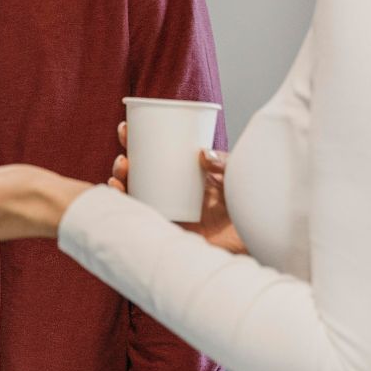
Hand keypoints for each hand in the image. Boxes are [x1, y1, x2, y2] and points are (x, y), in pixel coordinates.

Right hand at [111, 123, 243, 254]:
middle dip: (122, 164)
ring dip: (119, 181)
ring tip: (122, 170)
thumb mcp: (234, 178)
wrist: (251, 243)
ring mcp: (165, 212)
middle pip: (137, 176)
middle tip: (124, 156)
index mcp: (181, 176)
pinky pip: (138, 220)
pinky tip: (118, 193)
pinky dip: (124, 206)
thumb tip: (203, 153)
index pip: (153, 156)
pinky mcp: (164, 230)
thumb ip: (223, 164)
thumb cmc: (245, 210)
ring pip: (133, 196)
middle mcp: (168, 193)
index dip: (135, 142)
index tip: (126, 128)